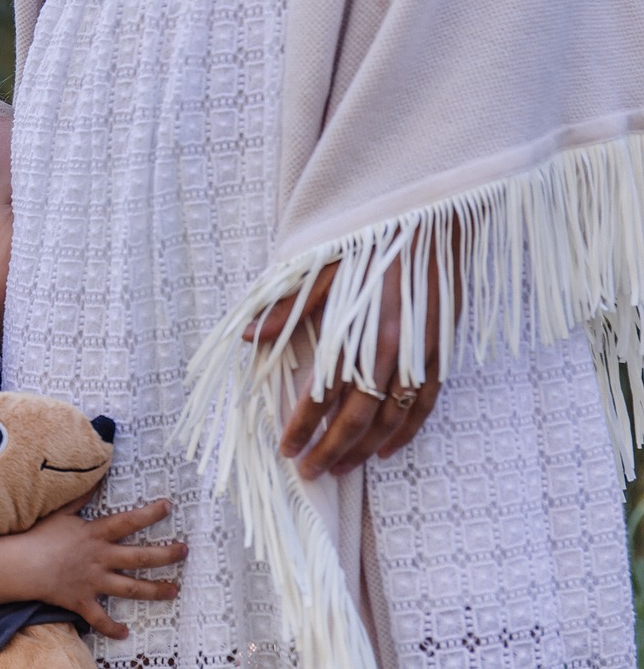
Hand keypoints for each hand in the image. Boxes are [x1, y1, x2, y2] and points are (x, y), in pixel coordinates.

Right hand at [0, 496, 186, 639]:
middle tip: (184, 551)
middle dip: (166, 555)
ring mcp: (93, 582)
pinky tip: (125, 633)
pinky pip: (100, 618)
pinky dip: (112, 628)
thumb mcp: (61, 512)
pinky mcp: (82, 601)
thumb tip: (96, 479)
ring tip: (174, 591)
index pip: (129, 521)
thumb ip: (81, 498)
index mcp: (96, 535)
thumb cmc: (39, 536)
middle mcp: (100, 558)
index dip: (150, 513)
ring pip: (131, 589)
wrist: (20, 565)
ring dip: (155, 591)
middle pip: (140, 557)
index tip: (168, 506)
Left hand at [243, 227, 459, 478]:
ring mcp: (420, 356)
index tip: (286, 448)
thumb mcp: (322, 266)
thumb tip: (248, 334)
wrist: (432, 218)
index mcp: (355, 332)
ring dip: (364, 449)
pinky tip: (387, 450)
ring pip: (391, 419)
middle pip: (357, 418)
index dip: (304, 426)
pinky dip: (406, 432)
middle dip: (330, 449)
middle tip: (308, 472)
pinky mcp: (441, 353)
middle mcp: (390, 351)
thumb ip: (287, 307)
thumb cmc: (371, 239)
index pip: (323, 395)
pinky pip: (424, 405)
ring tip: (340, 468)